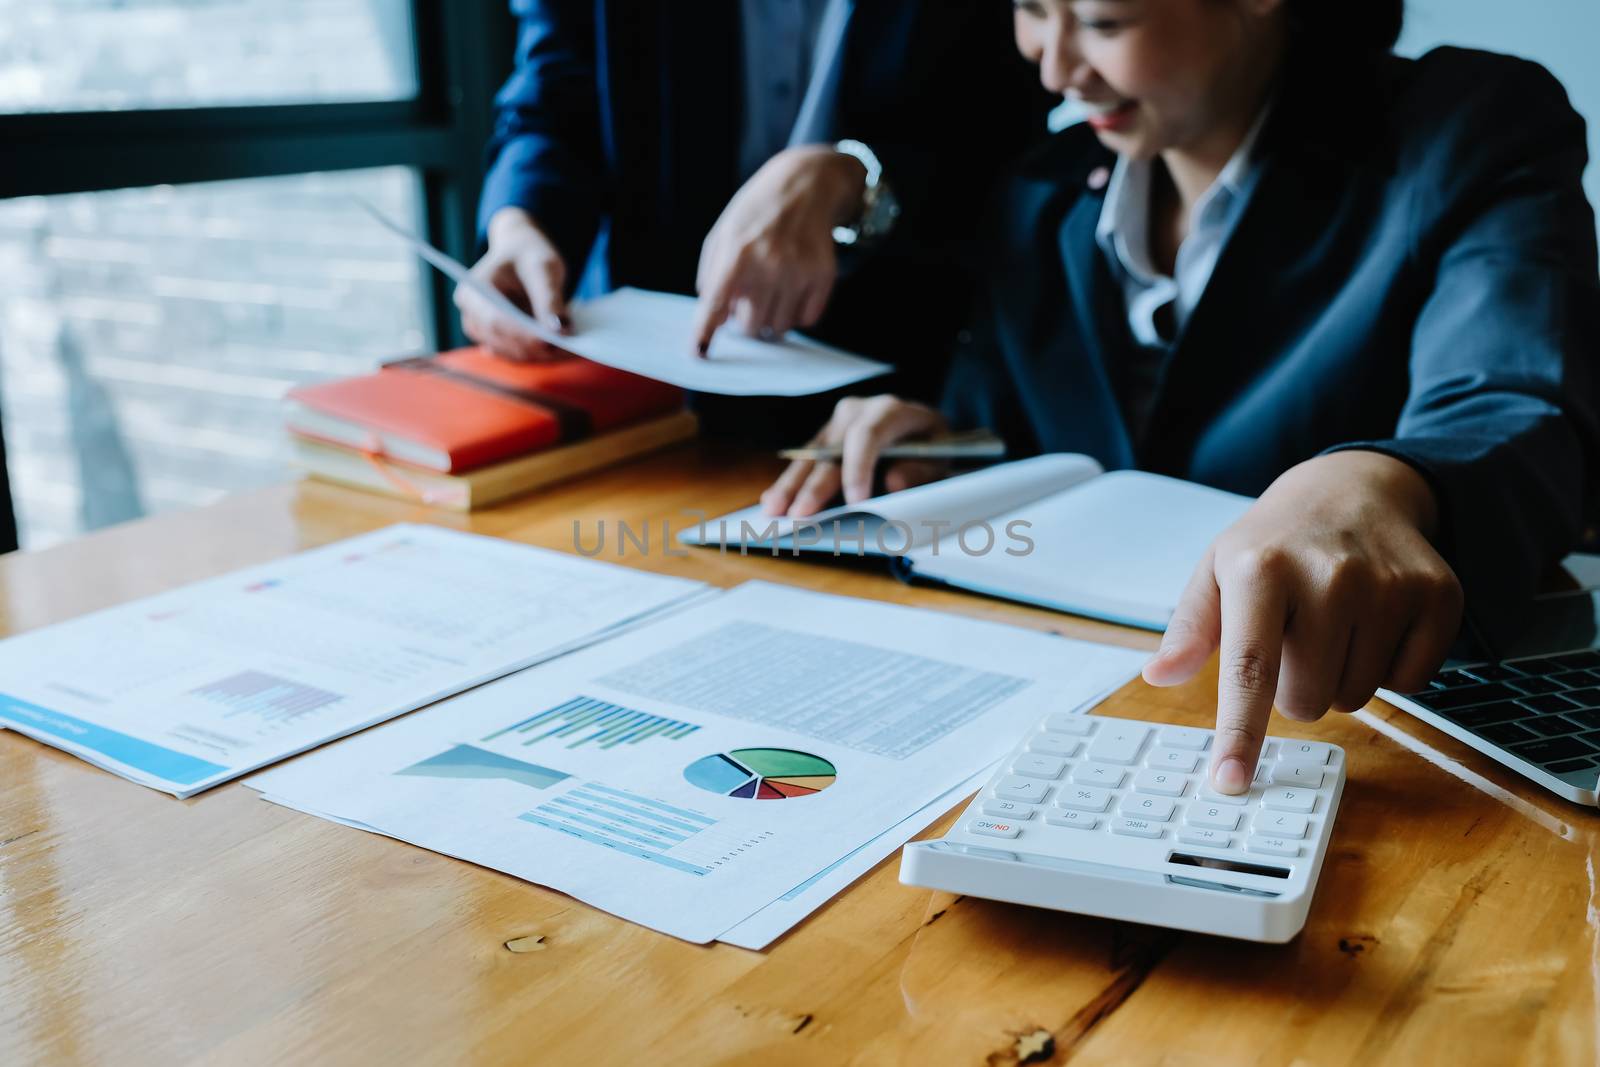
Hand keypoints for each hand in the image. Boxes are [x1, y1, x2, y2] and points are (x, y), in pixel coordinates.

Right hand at [456, 207, 571, 361]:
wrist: (521, 255)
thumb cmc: (529, 255)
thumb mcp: (543, 268)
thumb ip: (549, 298)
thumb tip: (560, 330)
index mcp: (475, 289)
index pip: (495, 319)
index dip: (522, 334)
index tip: (550, 341)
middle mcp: (472, 314)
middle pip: (502, 340)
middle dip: (536, 347)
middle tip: (570, 348)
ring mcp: (482, 331)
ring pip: (511, 352)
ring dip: (541, 354)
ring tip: (571, 349)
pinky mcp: (497, 342)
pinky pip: (518, 354)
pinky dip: (540, 354)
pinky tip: (562, 350)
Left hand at [691, 146, 866, 354]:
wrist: (805, 184)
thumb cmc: (756, 213)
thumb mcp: (723, 234)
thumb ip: (712, 276)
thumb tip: (714, 319)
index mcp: (736, 252)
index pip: (716, 303)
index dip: (705, 331)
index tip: (699, 353)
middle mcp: (769, 264)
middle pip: (751, 327)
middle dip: (746, 320)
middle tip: (749, 300)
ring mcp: (800, 271)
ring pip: (780, 328)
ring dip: (772, 318)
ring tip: (772, 290)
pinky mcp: (824, 275)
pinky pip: (807, 319)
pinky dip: (797, 312)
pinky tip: (793, 288)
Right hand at [760, 395, 947, 516]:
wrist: (921, 426)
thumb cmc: (931, 445)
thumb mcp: (940, 455)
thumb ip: (922, 470)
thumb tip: (893, 483)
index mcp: (890, 411)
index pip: (867, 436)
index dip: (859, 469)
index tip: (855, 501)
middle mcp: (857, 411)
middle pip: (831, 450)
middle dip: (814, 486)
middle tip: (799, 515)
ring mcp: (836, 422)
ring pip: (810, 456)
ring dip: (791, 485)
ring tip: (772, 510)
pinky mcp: (824, 437)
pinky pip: (804, 460)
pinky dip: (790, 483)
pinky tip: (771, 500)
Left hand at [1142, 451, 1463, 793]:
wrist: (1355, 489)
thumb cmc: (1275, 542)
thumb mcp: (1217, 570)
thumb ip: (1190, 628)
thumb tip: (1158, 676)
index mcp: (1261, 569)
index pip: (1249, 668)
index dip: (1240, 733)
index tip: (1230, 781)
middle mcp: (1328, 574)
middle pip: (1305, 701)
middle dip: (1292, 689)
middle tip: (1293, 640)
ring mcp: (1389, 584)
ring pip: (1356, 698)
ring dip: (1338, 678)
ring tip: (1332, 625)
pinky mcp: (1438, 594)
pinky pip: (1410, 683)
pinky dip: (1388, 668)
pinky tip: (1374, 623)